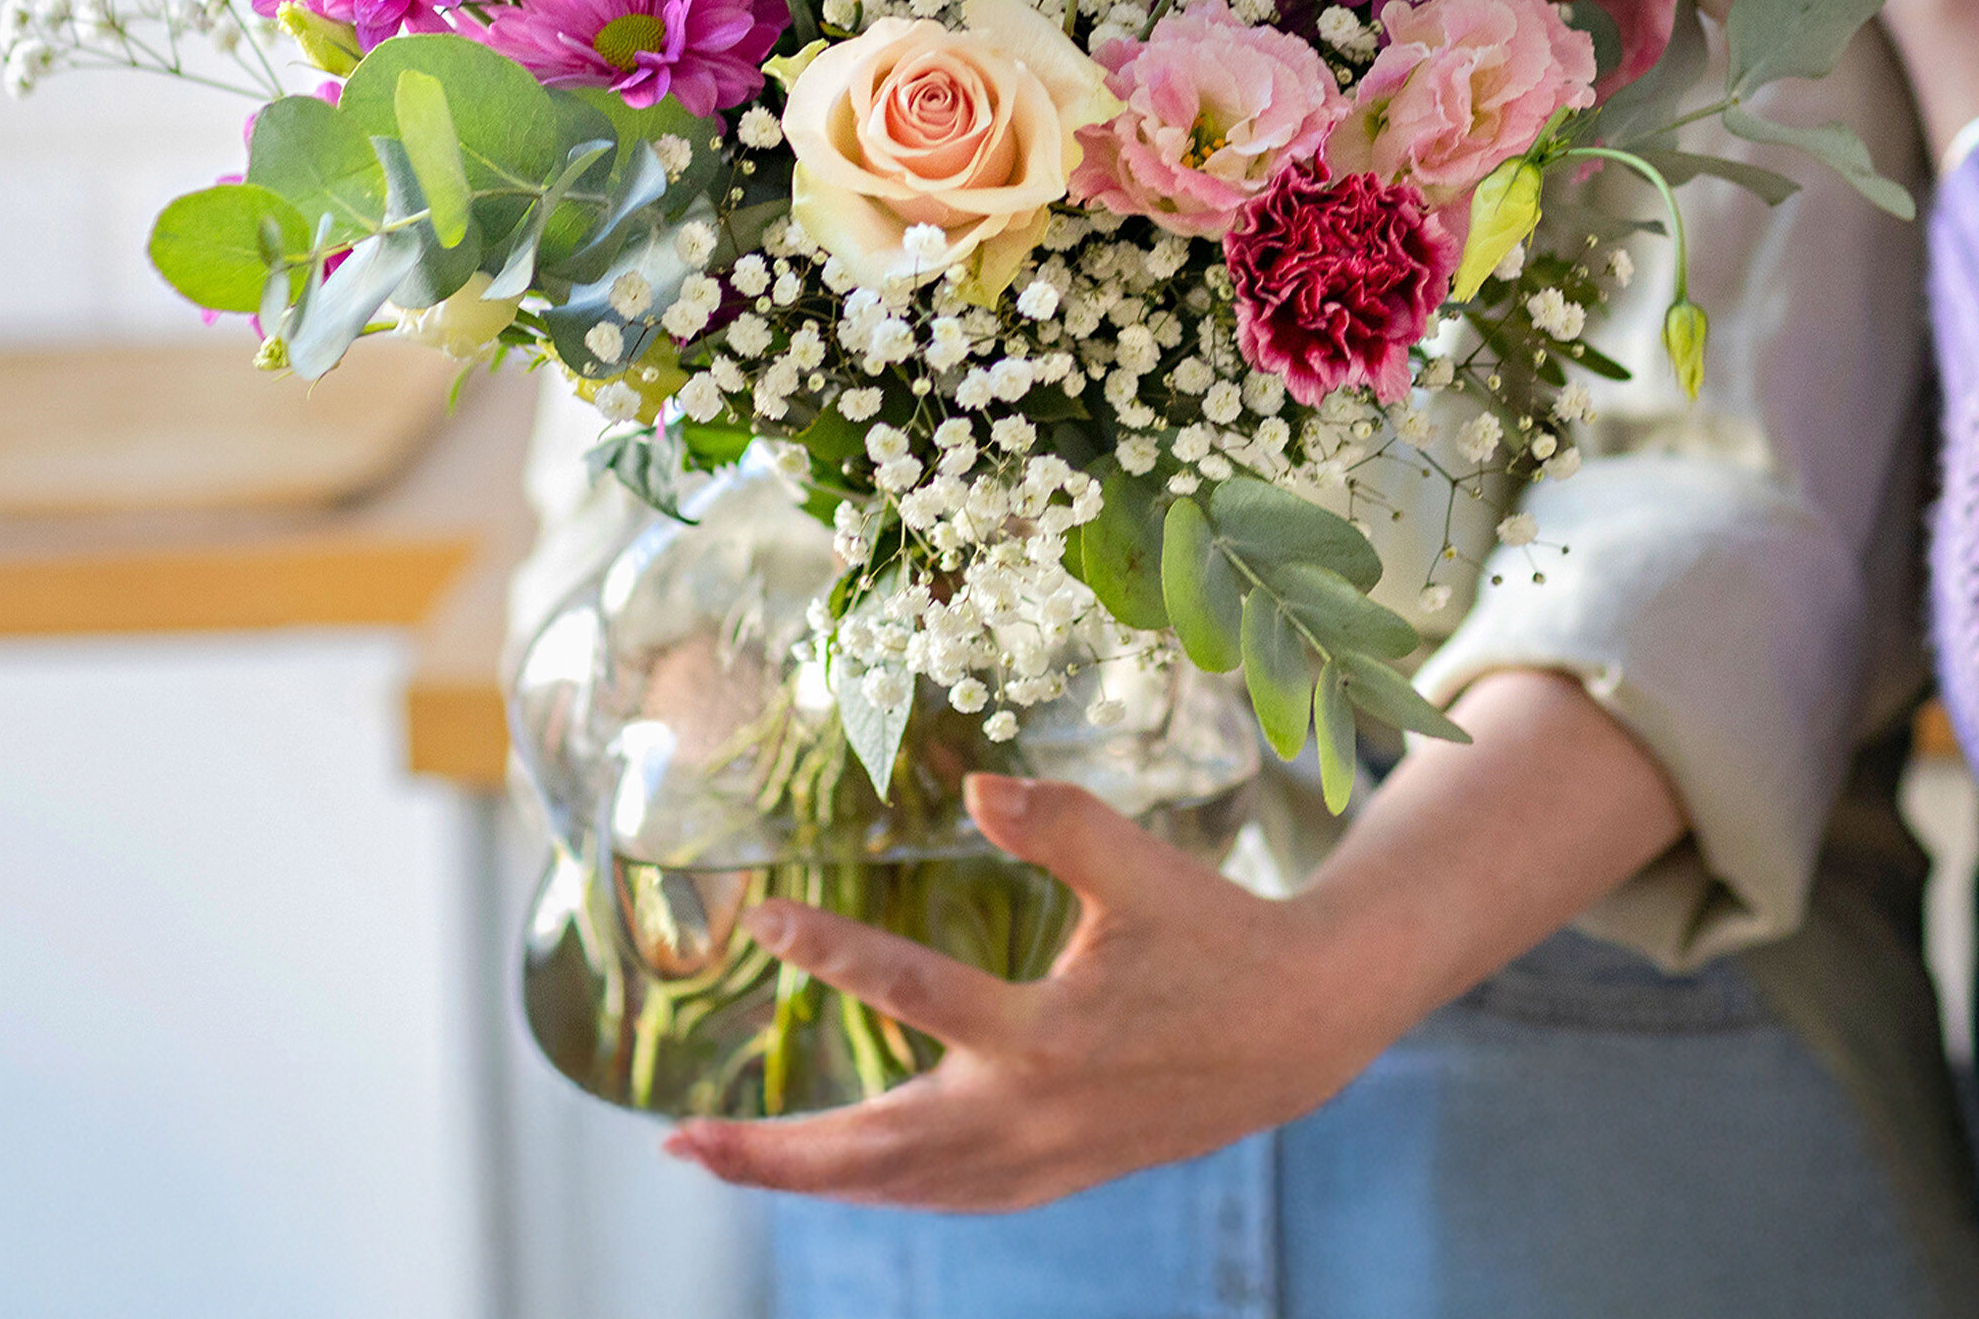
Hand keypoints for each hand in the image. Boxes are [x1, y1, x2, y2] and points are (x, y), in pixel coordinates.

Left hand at [663, 773, 1374, 1211]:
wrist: (1298, 1030)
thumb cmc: (1216, 933)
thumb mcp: (1143, 865)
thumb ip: (1058, 822)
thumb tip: (970, 781)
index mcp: (1047, 1032)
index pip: (914, 990)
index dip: (834, 950)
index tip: (765, 919)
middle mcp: (1030, 1113)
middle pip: (876, 1148)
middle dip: (773, 1154)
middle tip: (680, 1145)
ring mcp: (1040, 1160)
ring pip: (901, 1186)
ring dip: (810, 1178)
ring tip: (724, 1160)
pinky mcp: (1055, 1177)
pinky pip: (946, 1197)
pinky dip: (882, 1187)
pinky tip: (843, 1174)